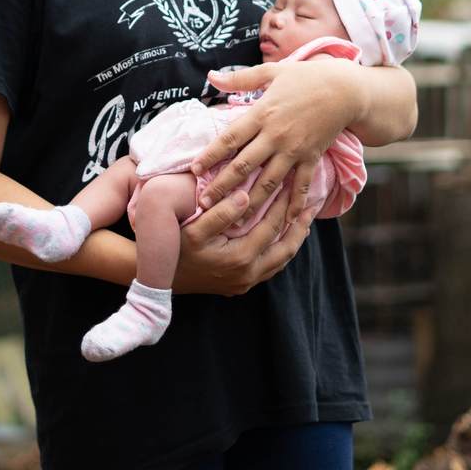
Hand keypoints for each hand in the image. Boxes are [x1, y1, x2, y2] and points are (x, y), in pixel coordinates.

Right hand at [170, 186, 319, 295]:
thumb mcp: (194, 230)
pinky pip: (269, 267)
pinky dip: (279, 250)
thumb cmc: (175, 251)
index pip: (272, 228)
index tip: (293, 185)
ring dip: (293, 239)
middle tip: (312, 205)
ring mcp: (244, 282)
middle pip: (285, 248)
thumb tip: (246, 196)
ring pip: (280, 260)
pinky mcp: (239, 285)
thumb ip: (221, 213)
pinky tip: (281, 237)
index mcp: (241, 259)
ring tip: (303, 220)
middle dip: (300, 225)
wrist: (158, 282)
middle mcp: (248, 275)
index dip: (284, 205)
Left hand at [192, 59, 364, 224]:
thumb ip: (239, 79)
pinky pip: (301, 184)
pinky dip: (294, 203)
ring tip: (234, 221)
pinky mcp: (312, 158)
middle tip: (203, 204)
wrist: (346, 88)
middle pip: (244, 165)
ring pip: (269, 181)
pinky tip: (285, 221)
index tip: (193, 170)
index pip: (230, 138)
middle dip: (222, 186)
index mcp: (262, 113)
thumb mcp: (271, 73)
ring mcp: (295, 149)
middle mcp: (276, 135)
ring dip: (251, 202)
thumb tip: (210, 75)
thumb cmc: (306, 77)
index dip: (211, 155)